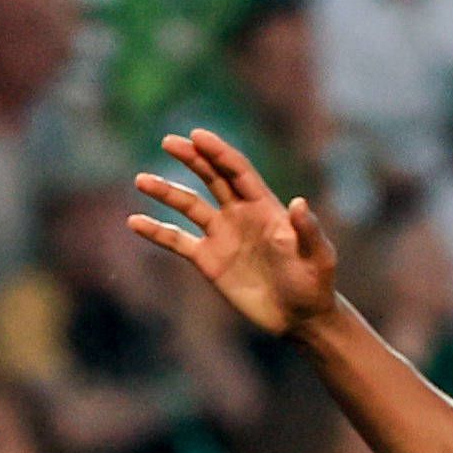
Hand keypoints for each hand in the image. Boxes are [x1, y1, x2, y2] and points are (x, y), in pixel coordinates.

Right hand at [126, 127, 339, 340]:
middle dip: (192, 158)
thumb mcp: (318, 256)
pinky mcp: (208, 260)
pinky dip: (156, 231)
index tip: (197, 135)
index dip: (218, 152)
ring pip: (189, 205)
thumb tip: (298, 203)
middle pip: (211, 177)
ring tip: (141, 180)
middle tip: (169, 141)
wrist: (300, 317)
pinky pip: (176, 241)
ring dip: (166, 191)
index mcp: (265, 207)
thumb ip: (307, 230)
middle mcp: (240, 215)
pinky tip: (134, 222)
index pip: (237, 171)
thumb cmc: (315, 284)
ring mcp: (222, 236)